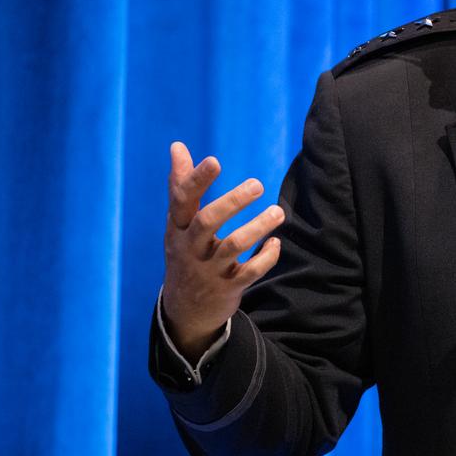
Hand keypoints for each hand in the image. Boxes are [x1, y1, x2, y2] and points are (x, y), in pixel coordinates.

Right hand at [162, 141, 283, 359]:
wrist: (186, 309)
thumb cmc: (185, 252)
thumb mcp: (177, 223)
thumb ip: (181, 185)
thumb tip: (177, 146)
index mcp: (177, 228)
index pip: (182, 201)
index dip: (196, 181)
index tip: (215, 160)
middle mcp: (191, 247)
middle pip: (208, 222)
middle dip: (232, 202)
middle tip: (258, 184)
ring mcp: (209, 269)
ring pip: (234, 247)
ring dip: (258, 227)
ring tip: (278, 212)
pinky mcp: (229, 287)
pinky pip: (250, 272)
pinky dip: (266, 257)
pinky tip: (276, 243)